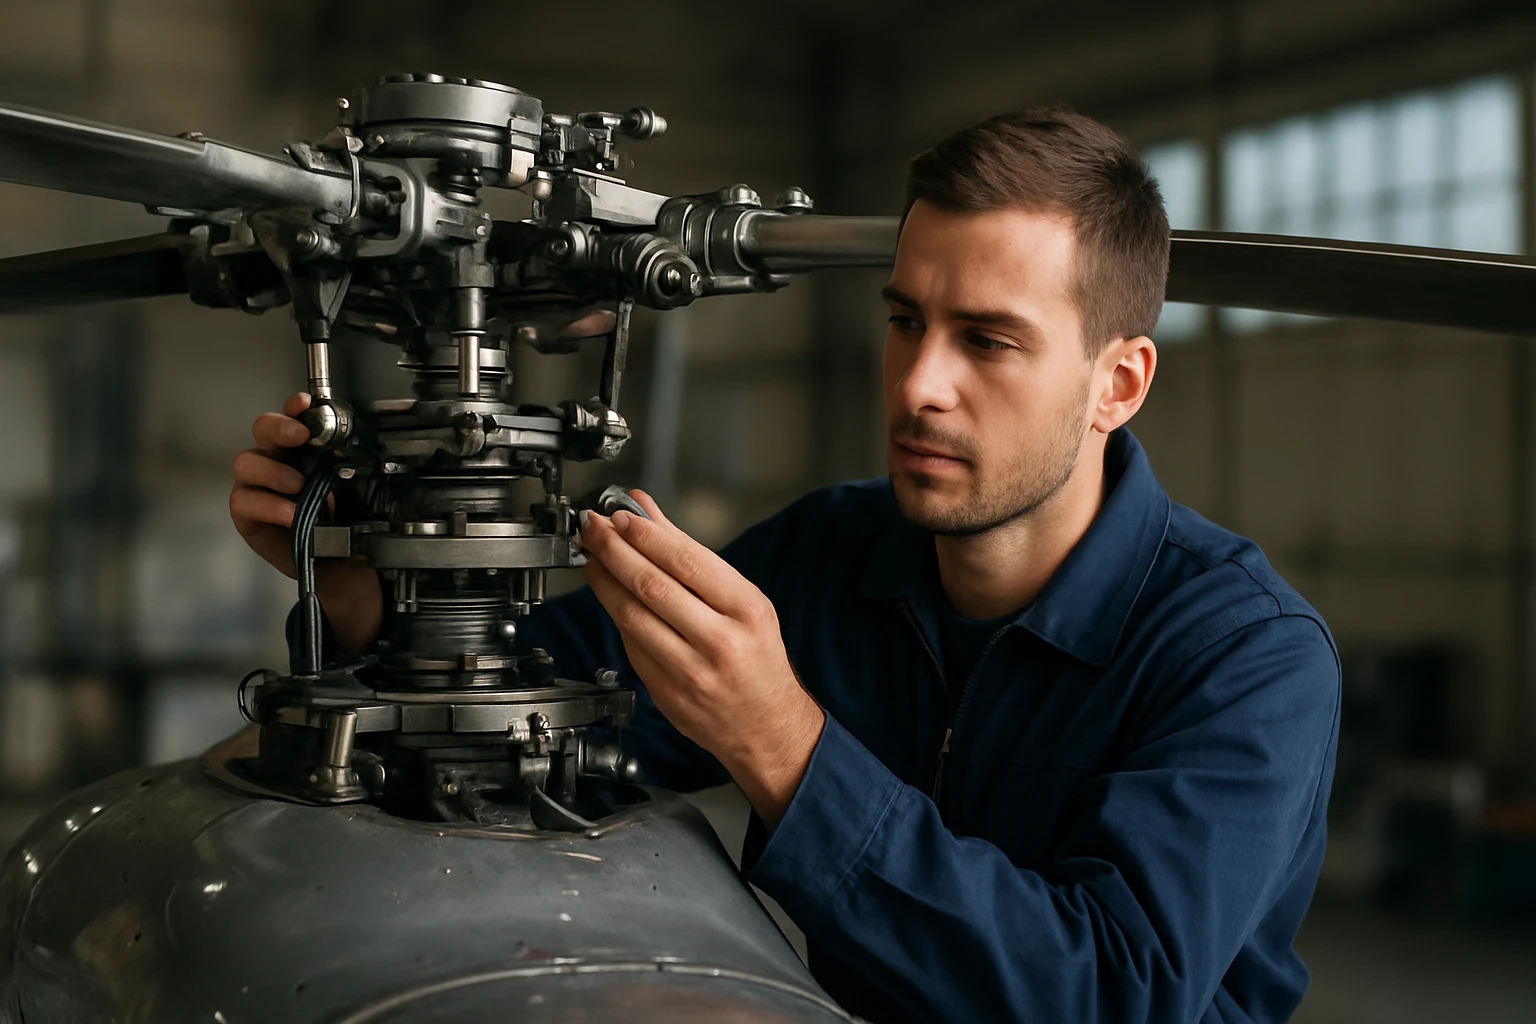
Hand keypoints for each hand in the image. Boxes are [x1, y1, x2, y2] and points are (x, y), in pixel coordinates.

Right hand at [230, 392, 382, 652]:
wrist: (339, 563)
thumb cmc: (343, 522)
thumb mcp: (353, 492)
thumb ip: (347, 470)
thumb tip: (357, 454)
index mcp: (302, 449)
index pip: (292, 417)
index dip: (294, 406)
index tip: (305, 403)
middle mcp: (276, 460)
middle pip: (261, 429)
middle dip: (279, 428)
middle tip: (300, 437)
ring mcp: (257, 486)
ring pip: (246, 462)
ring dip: (273, 471)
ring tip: (298, 485)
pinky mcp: (247, 514)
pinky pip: (244, 502)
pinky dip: (269, 506)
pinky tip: (290, 513)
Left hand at [579, 491, 824, 827]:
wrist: (767, 726)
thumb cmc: (758, 657)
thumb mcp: (742, 600)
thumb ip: (690, 555)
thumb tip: (647, 513)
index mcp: (746, 611)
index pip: (686, 562)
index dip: (645, 535)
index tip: (620, 515)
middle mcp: (720, 642)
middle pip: (652, 586)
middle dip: (614, 550)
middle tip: (593, 527)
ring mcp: (691, 672)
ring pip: (633, 616)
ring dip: (603, 580)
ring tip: (591, 555)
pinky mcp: (666, 693)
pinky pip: (631, 645)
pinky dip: (615, 613)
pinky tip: (606, 592)